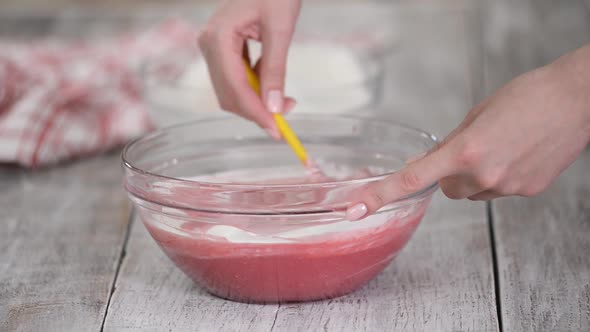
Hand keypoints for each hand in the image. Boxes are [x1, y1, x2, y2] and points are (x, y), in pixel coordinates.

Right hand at [198, 0, 300, 138]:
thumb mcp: (280, 30)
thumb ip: (275, 70)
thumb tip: (273, 106)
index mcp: (218, 37)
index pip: (234, 87)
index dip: (255, 112)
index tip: (277, 130)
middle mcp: (208, 44)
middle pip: (229, 94)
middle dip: (257, 110)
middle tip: (286, 116)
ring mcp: (212, 46)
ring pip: (231, 90)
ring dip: (257, 102)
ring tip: (285, 101)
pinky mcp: (222, 49)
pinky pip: (235, 79)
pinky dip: (254, 89)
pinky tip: (273, 87)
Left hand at [346, 44, 589, 220]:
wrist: (578, 99)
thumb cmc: (528, 96)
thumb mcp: (477, 114)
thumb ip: (449, 143)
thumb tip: (427, 161)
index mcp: (465, 150)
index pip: (413, 179)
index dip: (381, 195)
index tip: (357, 209)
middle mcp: (484, 173)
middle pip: (447, 188)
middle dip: (449, 174)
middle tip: (469, 149)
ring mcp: (507, 186)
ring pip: (473, 192)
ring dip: (475, 176)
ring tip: (501, 146)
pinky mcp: (527, 191)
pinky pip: (498, 190)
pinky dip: (499, 177)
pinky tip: (517, 154)